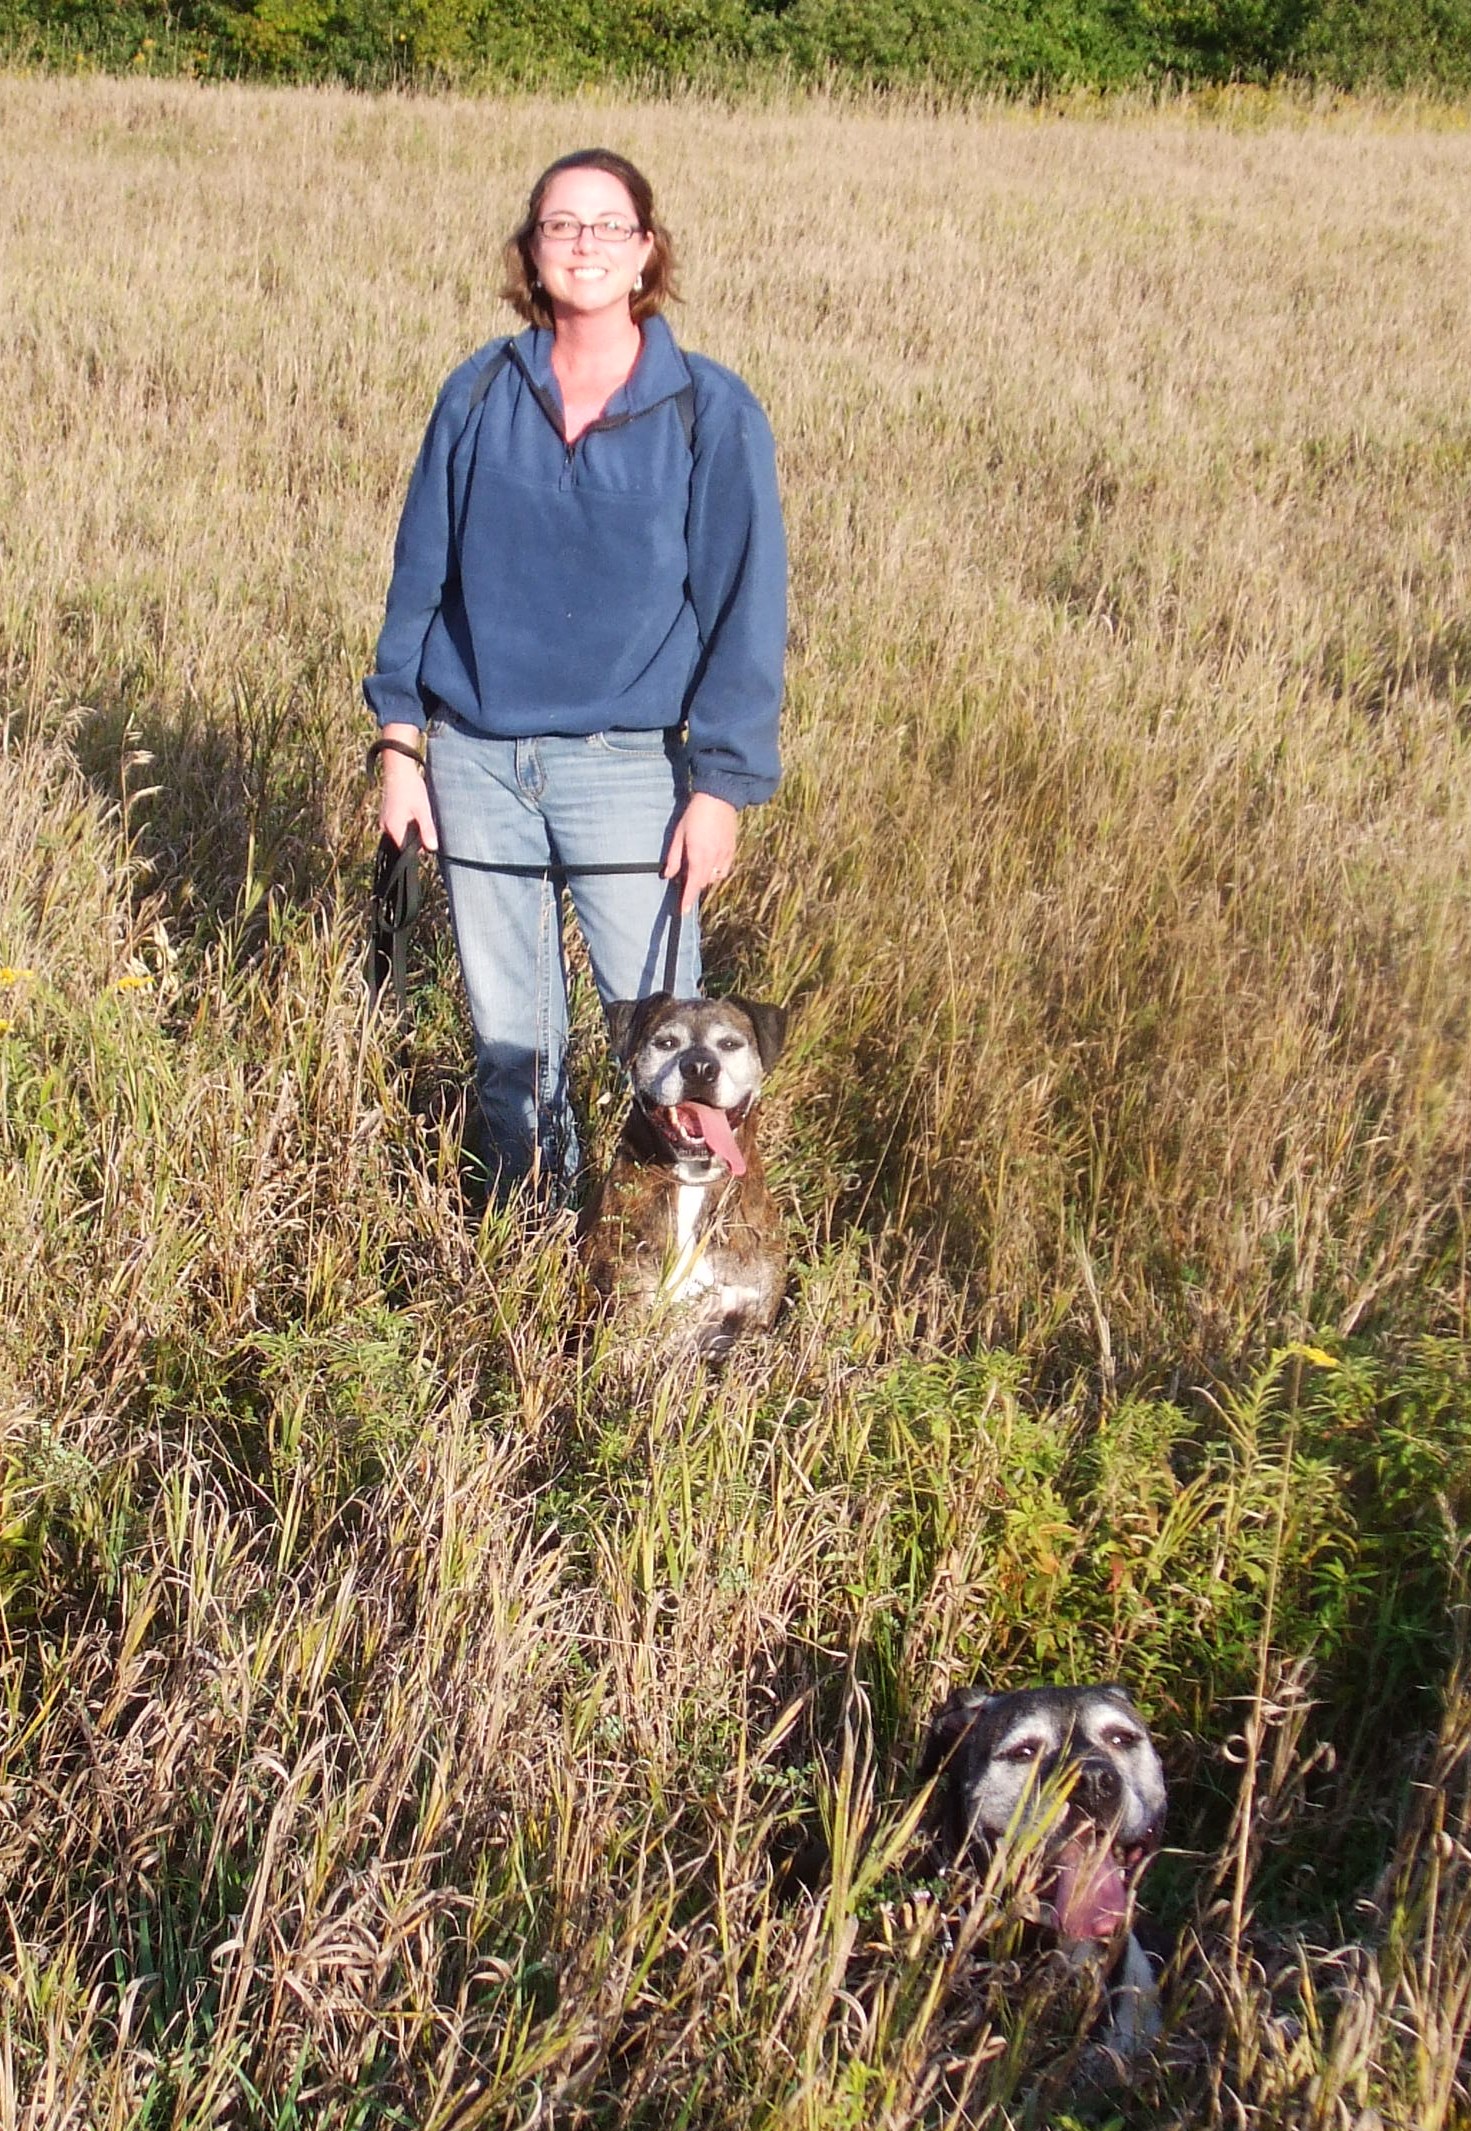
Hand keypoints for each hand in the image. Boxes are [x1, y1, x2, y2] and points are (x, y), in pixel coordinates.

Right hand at [377, 722, 437, 852]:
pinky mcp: (386, 814)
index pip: (405, 850)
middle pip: (402, 842)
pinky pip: (397, 826)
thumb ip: (427, 829)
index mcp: (393, 828)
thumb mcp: (423, 810)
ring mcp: (384, 820)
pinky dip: (406, 823)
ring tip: (418, 813)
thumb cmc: (411, 787)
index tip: (427, 836)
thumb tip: (432, 848)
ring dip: (411, 829)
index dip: (418, 847)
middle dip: (415, 837)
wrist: (398, 768)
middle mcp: (385, 827)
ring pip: (400, 833)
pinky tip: (412, 811)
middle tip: (424, 820)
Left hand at [663, 792, 736, 914]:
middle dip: (694, 884)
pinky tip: (710, 862)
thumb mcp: (678, 834)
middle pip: (703, 882)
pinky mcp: (732, 850)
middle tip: (684, 873)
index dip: (687, 899)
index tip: (683, 911)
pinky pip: (724, 870)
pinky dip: (716, 872)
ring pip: (714, 878)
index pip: (693, 884)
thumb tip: (668, 875)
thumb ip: (673, 857)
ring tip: (698, 865)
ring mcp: (724, 855)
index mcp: (698, 855)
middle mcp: (713, 858)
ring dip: (705, 877)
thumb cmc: (694, 814)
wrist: (719, 797)